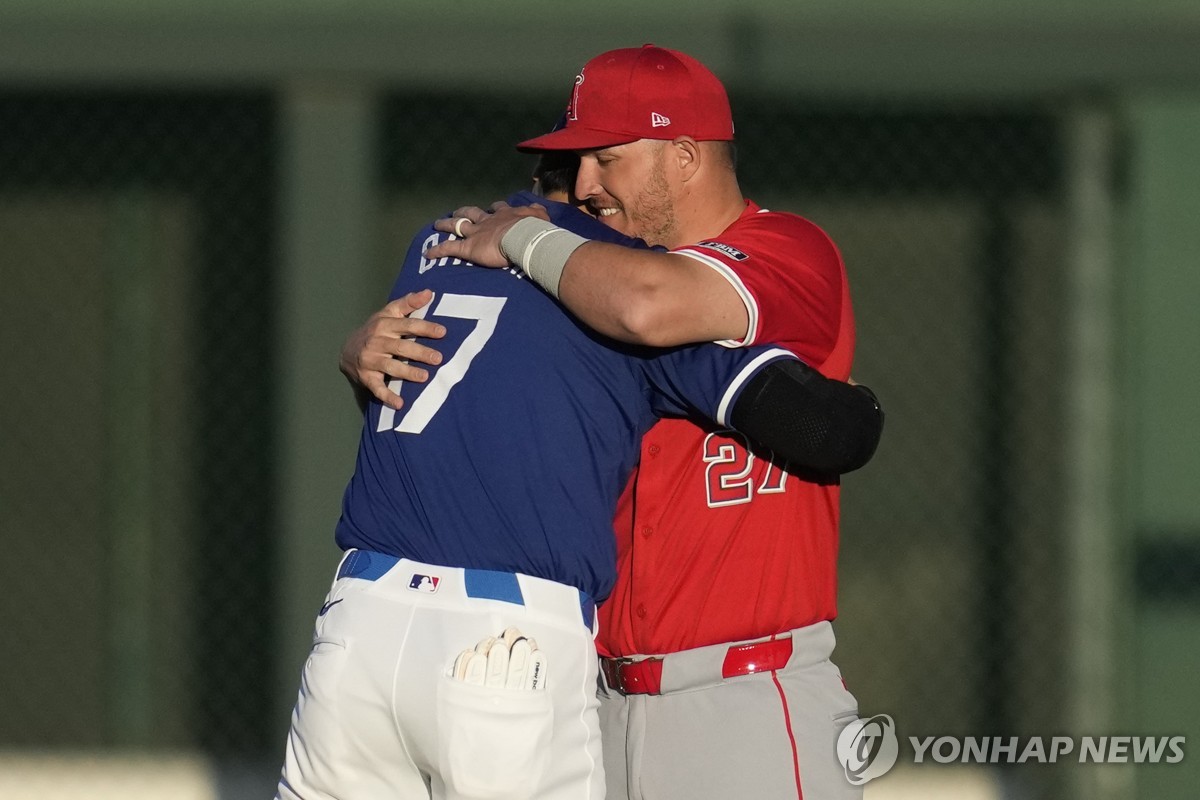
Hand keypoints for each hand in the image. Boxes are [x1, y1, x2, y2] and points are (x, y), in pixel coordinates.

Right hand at [340, 289, 446, 410]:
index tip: (442, 332)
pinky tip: (400, 404)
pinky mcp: (366, 377)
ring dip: (407, 373)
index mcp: (384, 325)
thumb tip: (429, 293)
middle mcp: (376, 342)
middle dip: (419, 353)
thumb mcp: (388, 313)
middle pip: (400, 347)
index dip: (424, 328)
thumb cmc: (375, 329)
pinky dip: (388, 396)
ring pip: (390, 367)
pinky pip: (377, 388)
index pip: (407, 325)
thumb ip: (408, 303)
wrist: (346, 348)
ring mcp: (370, 360)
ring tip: (424, 377)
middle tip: (438, 358)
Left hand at [425, 201, 550, 266]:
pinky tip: (428, 254)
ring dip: (446, 225)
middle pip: (472, 212)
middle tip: (458, 212)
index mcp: (506, 214)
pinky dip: (438, 250)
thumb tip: (540, 209)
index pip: (497, 208)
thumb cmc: (534, 230)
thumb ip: (538, 212)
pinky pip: (450, 248)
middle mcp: (488, 221)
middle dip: (464, 212)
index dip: (493, 208)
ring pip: (457, 226)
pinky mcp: (469, 248)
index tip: (491, 208)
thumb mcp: (540, 217)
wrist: (524, 237)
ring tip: (437, 224)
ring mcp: (476, 233)